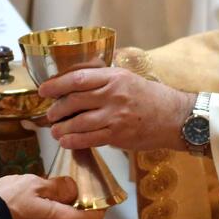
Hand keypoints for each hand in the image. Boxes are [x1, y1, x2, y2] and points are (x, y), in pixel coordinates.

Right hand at [0, 175, 104, 218]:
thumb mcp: (34, 184)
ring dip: (51, 205)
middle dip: (69, 200)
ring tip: (34, 190)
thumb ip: (58, 186)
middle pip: (73, 217)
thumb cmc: (7, 202)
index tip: (95, 190)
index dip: (99, 204)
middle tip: (56, 182)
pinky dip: (39, 213)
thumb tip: (72, 189)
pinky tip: (23, 201)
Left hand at [38, 67, 193, 151]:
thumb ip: (104, 78)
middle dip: (56, 109)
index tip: (44, 90)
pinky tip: (66, 142)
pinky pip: (90, 139)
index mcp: (114, 77)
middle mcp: (114, 95)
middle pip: (74, 101)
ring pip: (79, 122)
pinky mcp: (119, 135)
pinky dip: (74, 141)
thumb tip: (76, 80)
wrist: (175, 117)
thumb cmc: (151, 97)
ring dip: (62, 128)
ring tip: (55, 130)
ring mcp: (116, 116)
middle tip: (50, 114)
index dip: (56, 84)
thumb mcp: (128, 77)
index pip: (78, 78)